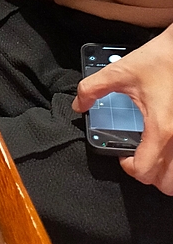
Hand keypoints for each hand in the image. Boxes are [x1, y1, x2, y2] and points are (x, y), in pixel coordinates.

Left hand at [73, 26, 172, 193]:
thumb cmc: (159, 59)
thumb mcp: (120, 72)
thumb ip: (92, 88)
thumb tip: (78, 104)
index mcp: (161, 129)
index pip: (145, 171)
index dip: (128, 167)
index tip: (122, 153)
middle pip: (168, 184)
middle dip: (150, 178)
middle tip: (137, 158)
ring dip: (165, 175)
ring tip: (152, 157)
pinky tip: (165, 147)